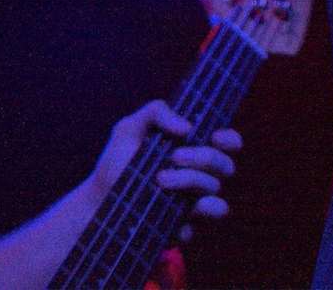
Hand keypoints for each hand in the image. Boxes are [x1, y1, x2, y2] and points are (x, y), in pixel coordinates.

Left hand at [91, 99, 240, 240]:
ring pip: (215, 187)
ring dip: (189, 179)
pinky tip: (176, 204)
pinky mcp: (194, 220)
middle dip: (204, 157)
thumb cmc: (118, 159)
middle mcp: (201, 172)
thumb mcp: (129, 129)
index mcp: (191, 148)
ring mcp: (199, 197)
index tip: (215, 136)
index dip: (229, 139)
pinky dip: (201, 208)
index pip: (226, 142)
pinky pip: (214, 212)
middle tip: (174, 157)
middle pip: (225, 164)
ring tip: (159, 179)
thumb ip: (155, 113)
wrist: (103, 197)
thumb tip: (186, 127)